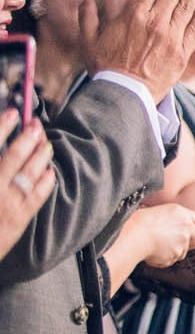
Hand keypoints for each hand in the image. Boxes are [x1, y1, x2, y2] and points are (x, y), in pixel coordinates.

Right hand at [0, 113, 54, 249]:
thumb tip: (3, 148)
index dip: (2, 126)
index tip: (13, 113)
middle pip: (14, 156)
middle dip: (28, 137)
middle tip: (36, 124)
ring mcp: (7, 205)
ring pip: (31, 174)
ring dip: (41, 155)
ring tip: (46, 143)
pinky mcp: (18, 220)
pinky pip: (37, 196)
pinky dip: (46, 182)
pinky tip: (50, 172)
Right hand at [120, 203, 194, 268]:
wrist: (134, 236)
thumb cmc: (137, 223)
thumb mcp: (156, 213)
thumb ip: (170, 220)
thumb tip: (170, 226)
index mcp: (181, 213)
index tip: (190, 234)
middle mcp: (186, 226)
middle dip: (190, 245)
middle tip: (176, 246)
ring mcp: (183, 241)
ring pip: (182, 252)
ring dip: (172, 252)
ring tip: (154, 247)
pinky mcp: (176, 254)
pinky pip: (171, 260)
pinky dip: (163, 259)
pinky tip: (151, 253)